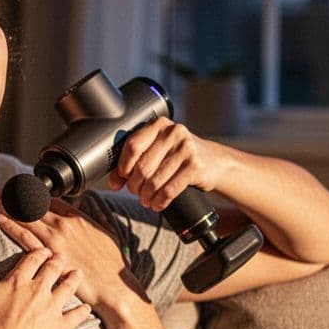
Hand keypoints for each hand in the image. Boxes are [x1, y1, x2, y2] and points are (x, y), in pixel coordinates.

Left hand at [0, 183, 146, 313]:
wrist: (113, 285)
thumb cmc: (111, 263)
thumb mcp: (106, 233)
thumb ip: (94, 219)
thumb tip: (88, 208)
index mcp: (76, 217)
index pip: (45, 198)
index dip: (26, 191)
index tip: (13, 186)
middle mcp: (63, 224)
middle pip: (30, 203)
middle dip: (8, 194)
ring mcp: (55, 238)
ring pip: (24, 216)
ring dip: (4, 205)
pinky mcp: (49, 255)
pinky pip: (25, 237)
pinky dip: (11, 226)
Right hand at [0, 247, 89, 328]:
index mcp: (17, 281)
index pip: (32, 259)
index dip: (40, 253)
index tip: (44, 252)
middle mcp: (38, 290)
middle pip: (53, 269)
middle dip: (59, 261)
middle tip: (62, 258)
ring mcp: (52, 308)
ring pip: (68, 287)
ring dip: (74, 279)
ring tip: (78, 274)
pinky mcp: (60, 327)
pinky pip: (76, 315)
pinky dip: (83, 311)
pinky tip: (86, 308)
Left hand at [107, 117, 221, 211]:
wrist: (215, 162)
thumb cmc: (179, 156)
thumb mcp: (158, 152)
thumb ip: (134, 162)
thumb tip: (113, 182)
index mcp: (159, 125)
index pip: (132, 145)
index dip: (123, 166)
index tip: (123, 177)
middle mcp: (173, 133)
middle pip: (141, 166)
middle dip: (135, 185)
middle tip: (136, 192)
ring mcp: (186, 149)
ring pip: (154, 181)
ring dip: (146, 196)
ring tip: (146, 200)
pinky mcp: (195, 166)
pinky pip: (169, 189)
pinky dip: (160, 201)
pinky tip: (158, 204)